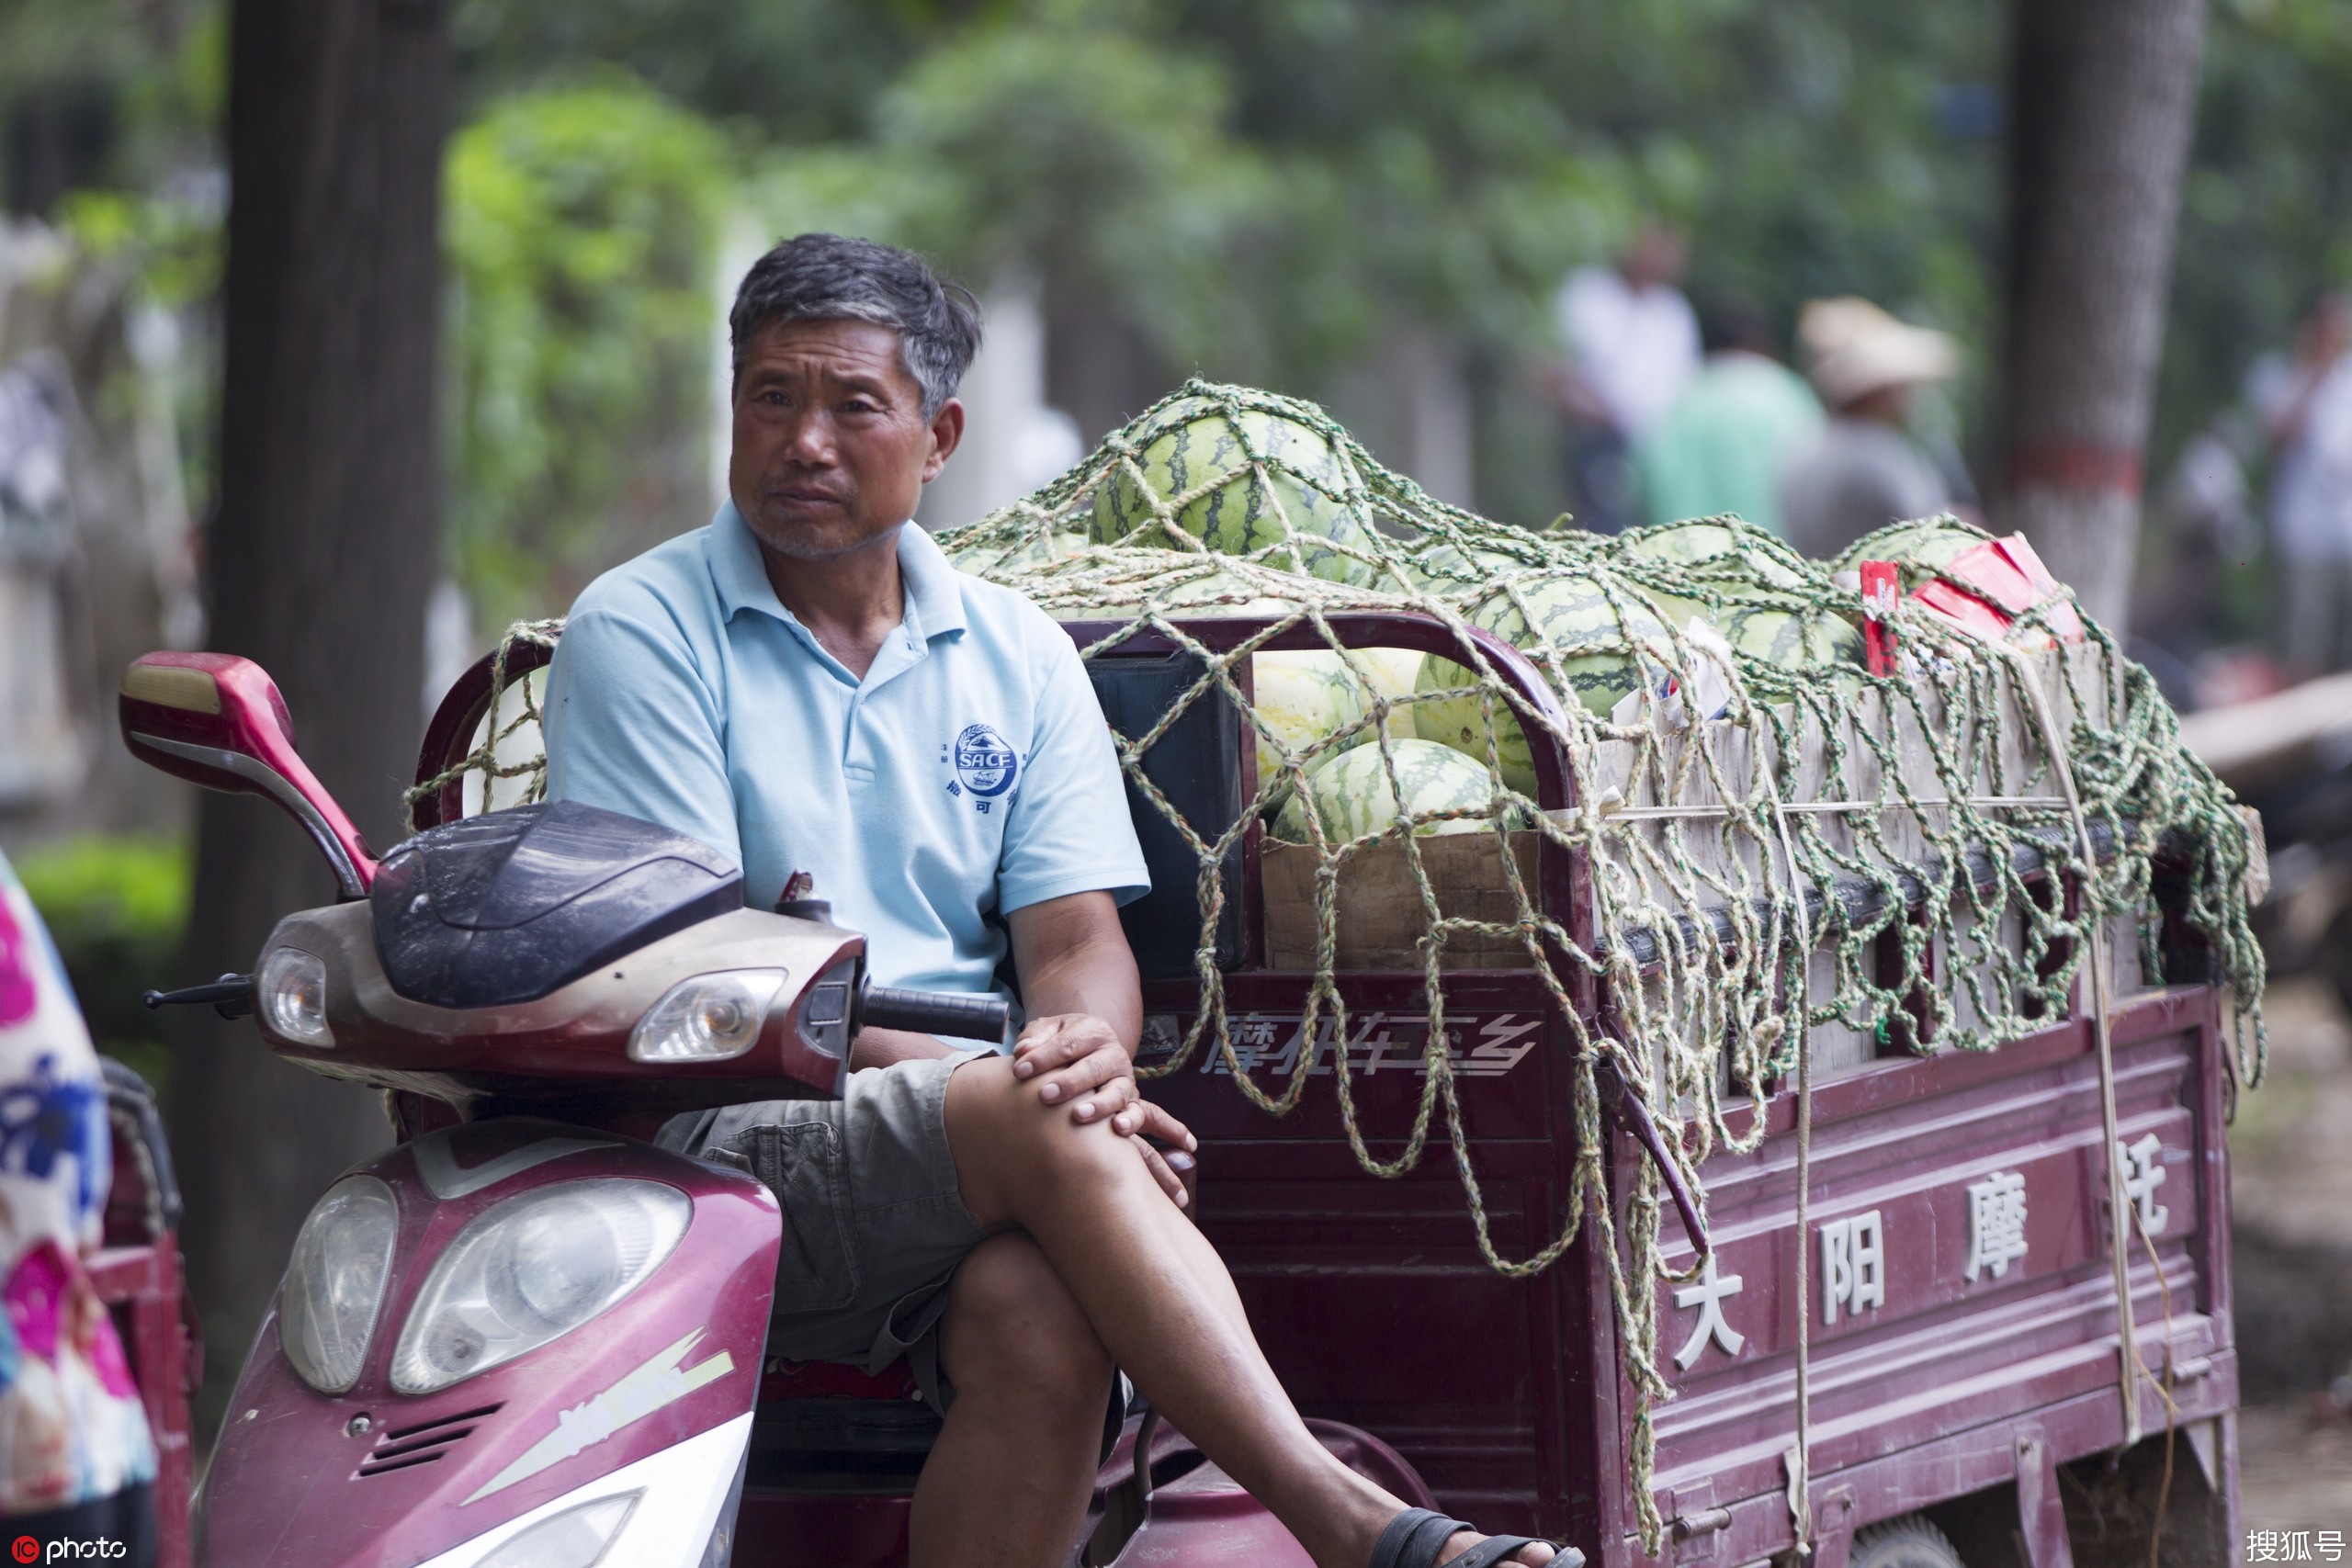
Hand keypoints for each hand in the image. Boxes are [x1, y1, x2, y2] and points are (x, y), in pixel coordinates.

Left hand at [1013, 1013, 1198, 1205]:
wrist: (1085, 1049)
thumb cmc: (1059, 1043)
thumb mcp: (1047, 1031)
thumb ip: (1035, 1038)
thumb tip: (1024, 1051)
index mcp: (1093, 1031)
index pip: (1067, 1044)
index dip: (1043, 1057)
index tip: (1019, 1070)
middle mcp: (1113, 1056)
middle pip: (1094, 1068)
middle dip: (1070, 1082)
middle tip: (1046, 1094)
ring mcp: (1124, 1081)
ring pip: (1119, 1093)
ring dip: (1102, 1105)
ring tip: (1081, 1116)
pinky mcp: (1130, 1104)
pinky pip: (1144, 1115)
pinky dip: (1140, 1123)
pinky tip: (1124, 1131)